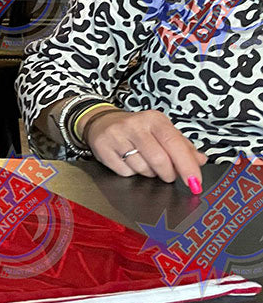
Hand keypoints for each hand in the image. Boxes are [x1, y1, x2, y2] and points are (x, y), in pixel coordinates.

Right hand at [85, 109, 206, 190]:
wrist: (101, 122)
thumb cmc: (137, 129)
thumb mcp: (161, 131)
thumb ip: (182, 146)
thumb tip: (201, 160)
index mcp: (154, 119)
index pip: (174, 144)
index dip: (187, 165)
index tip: (195, 182)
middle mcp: (135, 125)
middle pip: (159, 159)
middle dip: (168, 174)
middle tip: (168, 175)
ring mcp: (117, 135)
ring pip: (142, 168)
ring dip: (148, 173)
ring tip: (144, 162)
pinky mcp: (103, 147)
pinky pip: (125, 172)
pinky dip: (131, 172)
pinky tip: (128, 162)